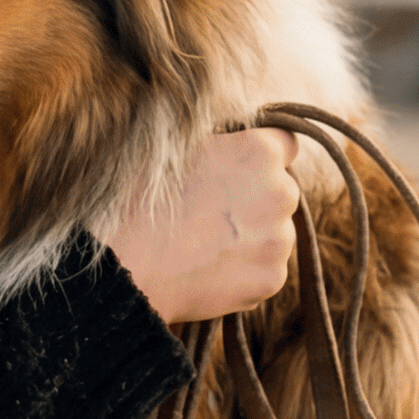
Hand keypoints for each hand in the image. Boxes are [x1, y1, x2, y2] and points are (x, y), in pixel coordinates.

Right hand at [101, 130, 299, 323]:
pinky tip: (210, 263)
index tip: (241, 163)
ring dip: (252, 231)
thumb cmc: (146, 195)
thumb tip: (231, 140)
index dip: (261, 152)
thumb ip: (220, 139)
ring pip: (274, 229)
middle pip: (281, 188)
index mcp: (259, 152)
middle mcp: (281, 193)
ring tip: (207, 238)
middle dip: (257, 193)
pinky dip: (245, 266)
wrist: (132, 263)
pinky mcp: (271, 279)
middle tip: (214, 204)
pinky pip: (265, 266)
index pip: (285, 141)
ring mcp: (279, 240)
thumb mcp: (175, 144)